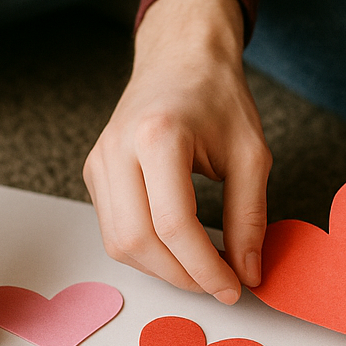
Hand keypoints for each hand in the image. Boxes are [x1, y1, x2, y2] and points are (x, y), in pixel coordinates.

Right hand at [84, 0, 271, 301]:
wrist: (180, 58)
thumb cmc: (217, 97)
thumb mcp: (251, 153)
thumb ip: (249, 216)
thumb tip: (248, 273)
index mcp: (158, 136)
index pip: (174, 224)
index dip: (205, 267)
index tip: (234, 288)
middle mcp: (118, 149)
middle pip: (138, 241)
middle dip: (181, 276)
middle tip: (219, 284)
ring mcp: (99, 160)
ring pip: (119, 243)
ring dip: (162, 269)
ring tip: (202, 267)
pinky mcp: (93, 171)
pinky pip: (113, 229)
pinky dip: (145, 251)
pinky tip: (177, 247)